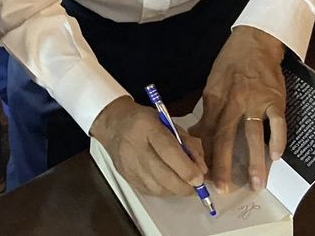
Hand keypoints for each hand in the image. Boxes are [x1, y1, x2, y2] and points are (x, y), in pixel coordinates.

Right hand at [89, 96, 207, 196]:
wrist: (113, 126)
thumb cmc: (144, 122)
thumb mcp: (168, 122)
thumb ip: (187, 143)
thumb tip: (201, 169)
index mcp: (147, 126)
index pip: (168, 151)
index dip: (186, 168)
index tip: (200, 178)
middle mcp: (135, 146)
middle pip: (164, 175)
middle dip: (185, 185)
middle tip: (196, 184)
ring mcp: (129, 165)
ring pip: (158, 188)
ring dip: (176, 189)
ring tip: (182, 181)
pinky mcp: (127, 178)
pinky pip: (151, 192)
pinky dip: (164, 190)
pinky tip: (168, 181)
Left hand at [192, 26, 286, 192]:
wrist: (254, 41)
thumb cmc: (230, 65)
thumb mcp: (211, 85)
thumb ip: (207, 111)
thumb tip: (195, 135)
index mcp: (215, 99)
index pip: (208, 132)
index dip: (206, 154)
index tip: (203, 175)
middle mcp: (233, 102)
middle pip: (226, 137)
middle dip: (224, 165)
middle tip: (224, 188)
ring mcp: (256, 101)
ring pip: (254, 135)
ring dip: (256, 161)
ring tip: (257, 183)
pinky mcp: (275, 99)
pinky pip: (278, 123)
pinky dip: (278, 140)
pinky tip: (276, 157)